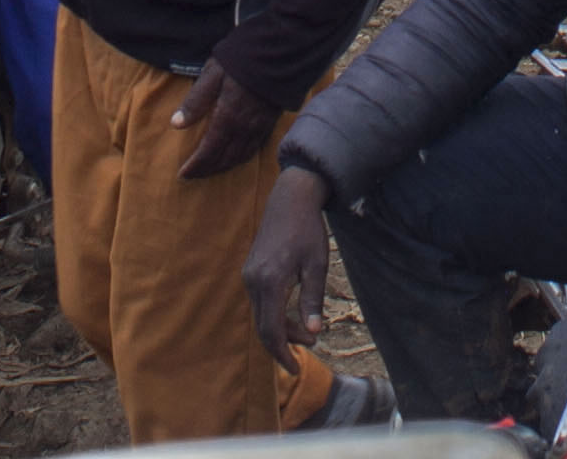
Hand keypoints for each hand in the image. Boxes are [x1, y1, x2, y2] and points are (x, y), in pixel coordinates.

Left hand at [170, 51, 279, 181]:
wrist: (278, 50)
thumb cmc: (240, 58)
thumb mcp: (212, 74)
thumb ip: (195, 101)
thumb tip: (176, 124)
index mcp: (227, 118)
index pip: (209, 152)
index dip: (196, 166)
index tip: (183, 174)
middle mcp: (245, 128)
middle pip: (225, 159)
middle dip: (208, 170)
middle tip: (193, 176)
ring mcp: (260, 127)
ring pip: (241, 157)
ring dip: (224, 167)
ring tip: (211, 170)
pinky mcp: (270, 121)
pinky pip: (255, 149)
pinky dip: (241, 158)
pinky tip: (235, 156)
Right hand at [243, 165, 340, 367]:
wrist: (290, 198)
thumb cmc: (308, 230)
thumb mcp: (317, 265)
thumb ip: (313, 300)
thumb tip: (313, 333)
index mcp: (270, 281)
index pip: (271, 331)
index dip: (283, 354)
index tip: (296, 369)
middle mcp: (253, 281)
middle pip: (263, 328)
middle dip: (284, 345)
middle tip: (309, 348)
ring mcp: (249, 276)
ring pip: (261, 316)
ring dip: (281, 329)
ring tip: (308, 332)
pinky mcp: (250, 271)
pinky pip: (260, 303)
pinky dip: (275, 315)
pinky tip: (293, 316)